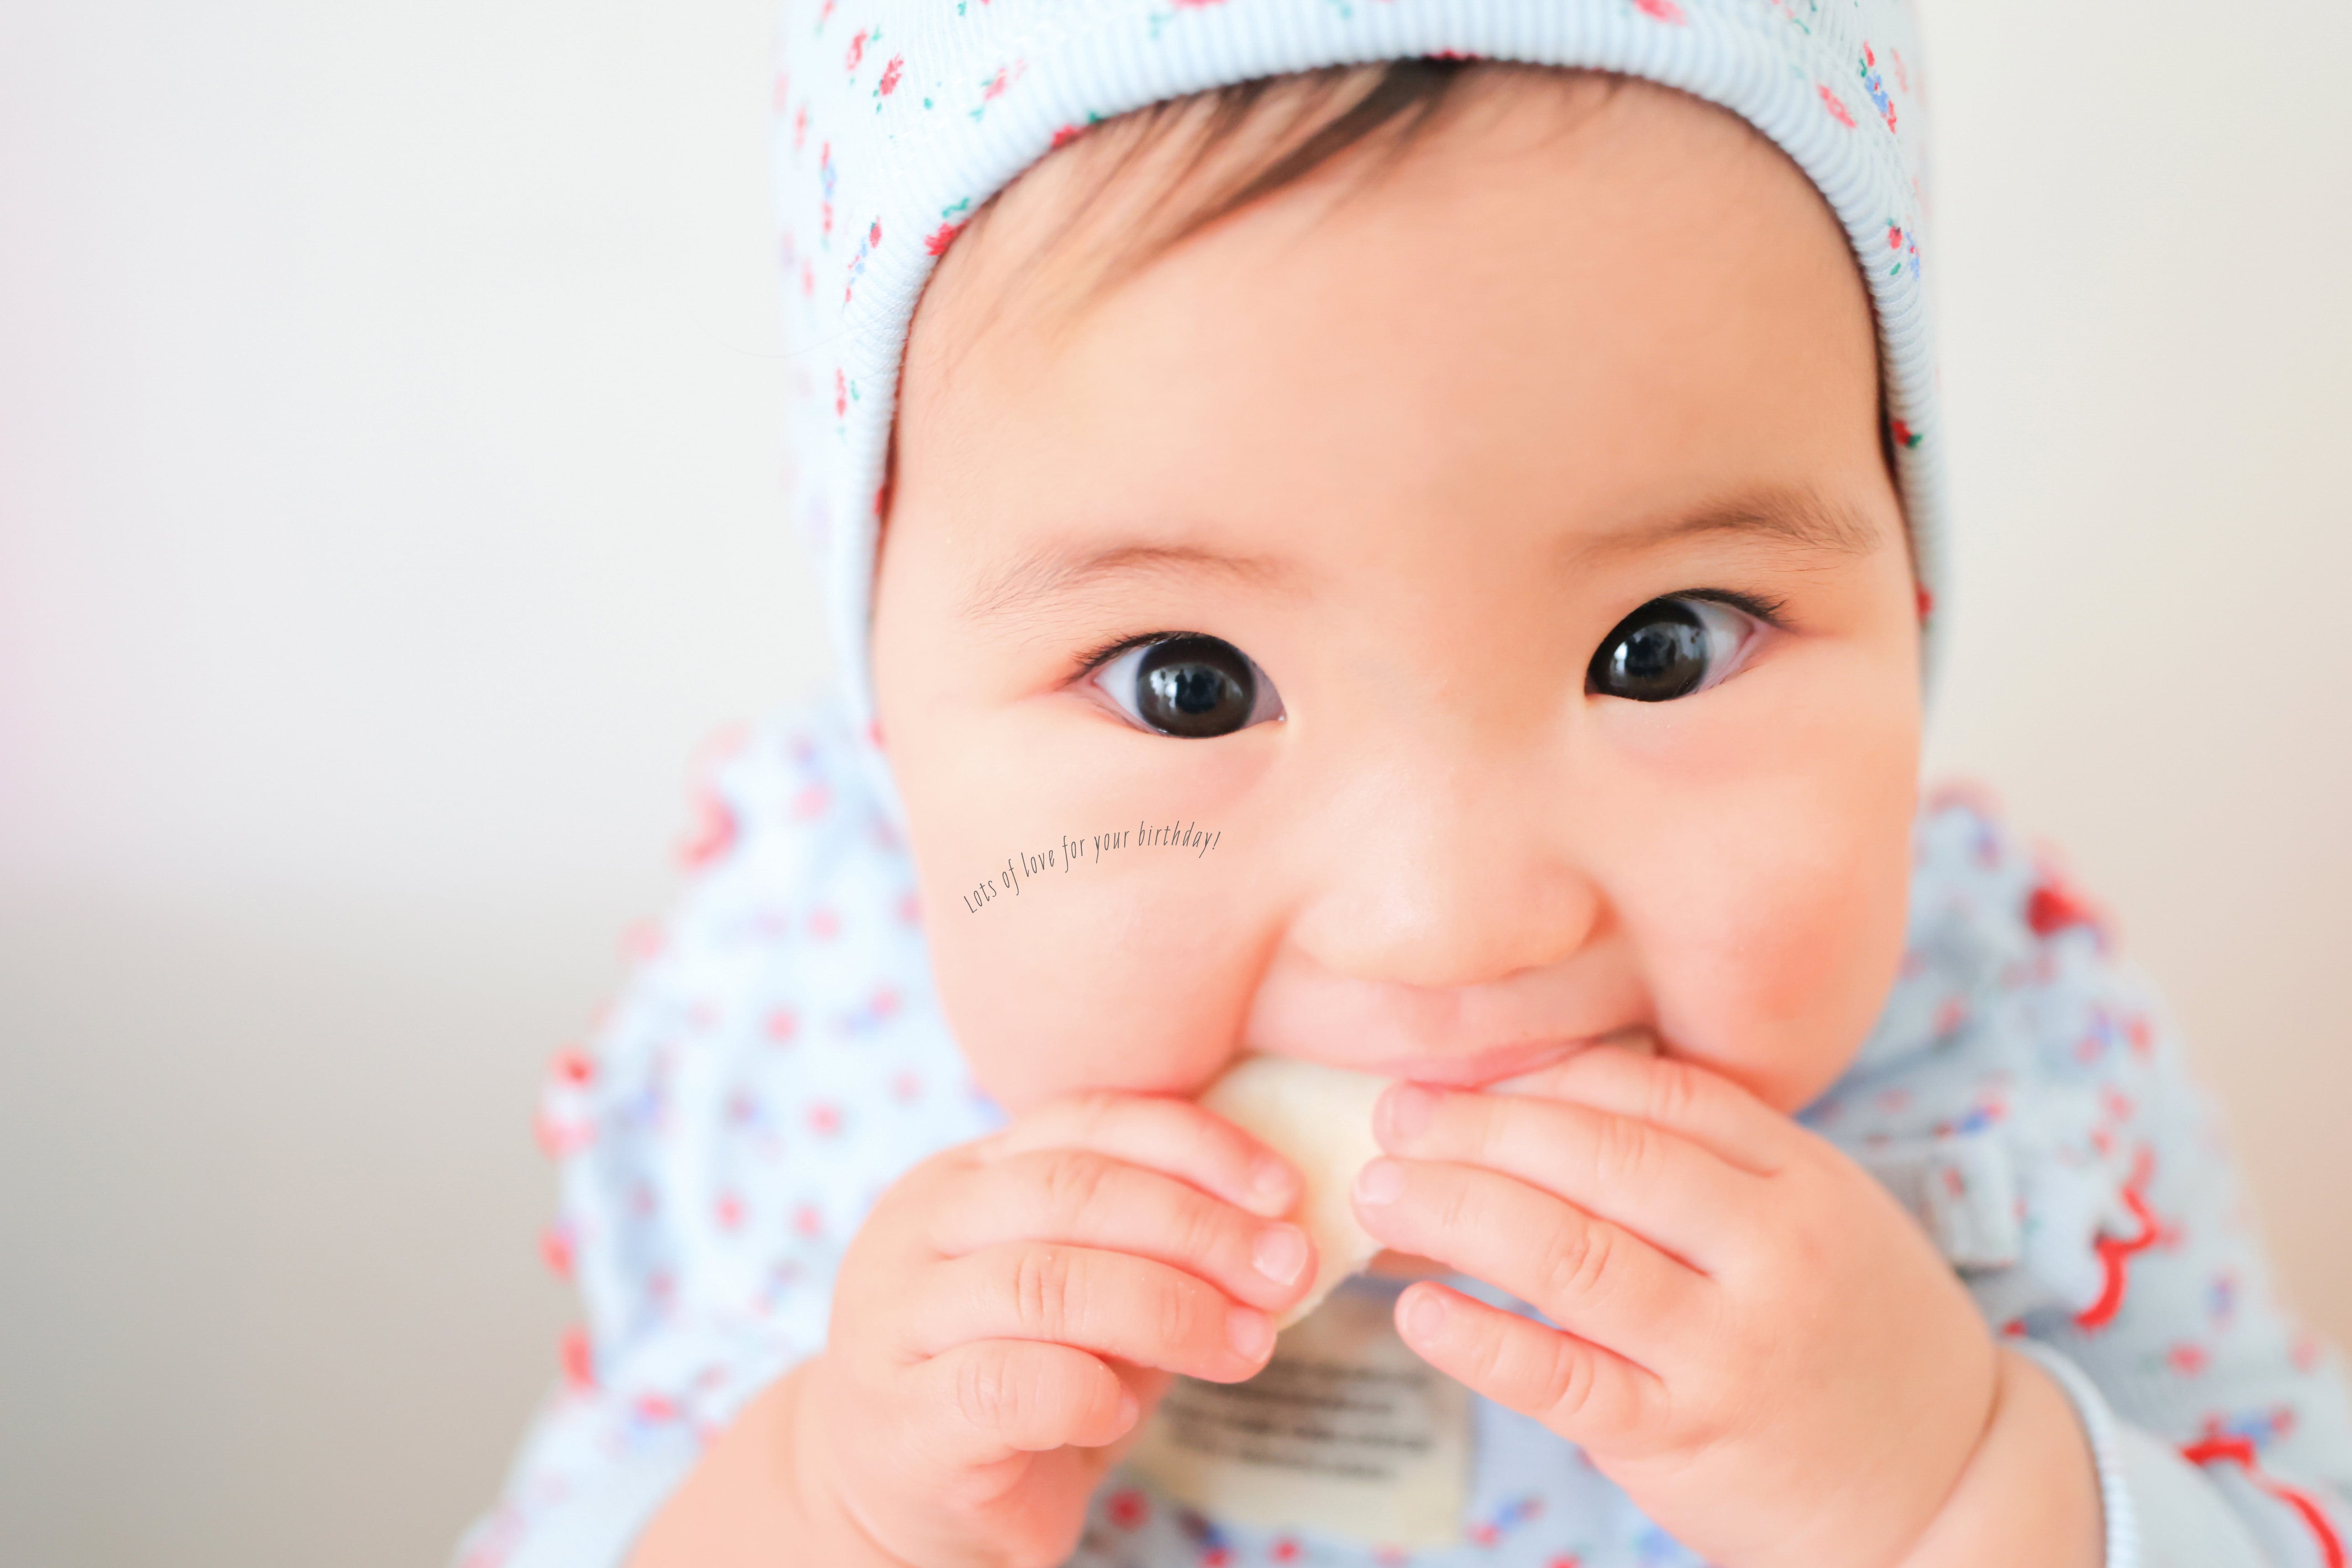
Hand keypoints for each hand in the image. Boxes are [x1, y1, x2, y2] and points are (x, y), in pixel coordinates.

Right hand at [802, 1091, 1316, 1567]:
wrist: (905, 1499)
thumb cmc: (1022, 1381)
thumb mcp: (1092, 1297)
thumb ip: (1155, 1250)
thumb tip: (1281, 1230)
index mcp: (966, 1173)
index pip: (1086, 1121)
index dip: (1195, 1145)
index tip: (1284, 1192)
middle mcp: (919, 1228)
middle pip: (1072, 1191)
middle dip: (1197, 1228)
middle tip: (1285, 1272)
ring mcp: (896, 1320)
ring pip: (1046, 1283)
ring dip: (1168, 1310)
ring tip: (1245, 1347)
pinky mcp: (904, 1419)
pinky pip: (1011, 1385)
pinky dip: (1087, 1391)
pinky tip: (1122, 1414)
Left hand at [1349, 1045, 2030, 1567]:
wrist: (1949, 1484)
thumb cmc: (1851, 1330)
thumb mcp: (1812, 1216)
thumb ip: (1704, 1159)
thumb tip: (1536, 1103)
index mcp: (1800, 1179)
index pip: (1653, 1091)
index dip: (1540, 1073)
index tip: (1458, 1069)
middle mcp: (1771, 1253)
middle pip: (1600, 1158)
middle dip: (1478, 1128)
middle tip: (1393, 1116)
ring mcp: (1728, 1350)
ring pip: (1570, 1255)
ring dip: (1456, 1213)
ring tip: (1381, 1193)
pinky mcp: (1685, 1437)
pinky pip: (1563, 1377)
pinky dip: (1479, 1339)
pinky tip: (1419, 1309)